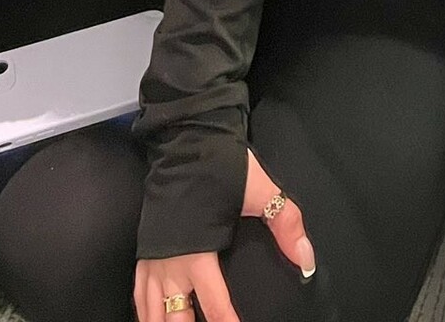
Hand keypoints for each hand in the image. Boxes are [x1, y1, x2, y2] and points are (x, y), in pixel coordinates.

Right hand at [134, 150, 314, 320]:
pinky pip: (139, 294)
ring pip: (151, 312)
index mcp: (199, 254)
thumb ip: (285, 224)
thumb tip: (306, 260)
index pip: (215, 306)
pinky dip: (145, 312)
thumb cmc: (220, 166)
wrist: (185, 140)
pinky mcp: (144, 251)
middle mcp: (171, 264)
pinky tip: (153, 318)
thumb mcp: (259, 190)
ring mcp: (153, 260)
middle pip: (176, 318)